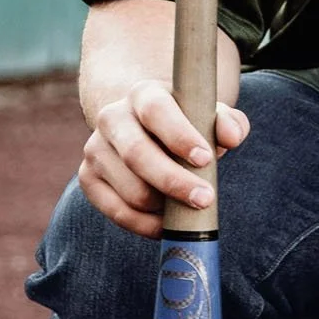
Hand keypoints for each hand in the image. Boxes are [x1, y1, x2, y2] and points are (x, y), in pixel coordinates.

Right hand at [78, 81, 250, 236]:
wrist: (146, 129)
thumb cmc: (187, 124)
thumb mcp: (210, 116)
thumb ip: (229, 122)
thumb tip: (231, 136)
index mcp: (143, 94)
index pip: (156, 111)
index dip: (180, 136)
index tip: (205, 159)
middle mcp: (112, 117)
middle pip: (137, 154)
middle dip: (174, 182)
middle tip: (205, 199)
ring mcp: (95, 148)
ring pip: (132, 190)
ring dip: (164, 206)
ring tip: (187, 206)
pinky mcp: (88, 178)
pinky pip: (117, 212)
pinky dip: (146, 225)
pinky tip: (166, 224)